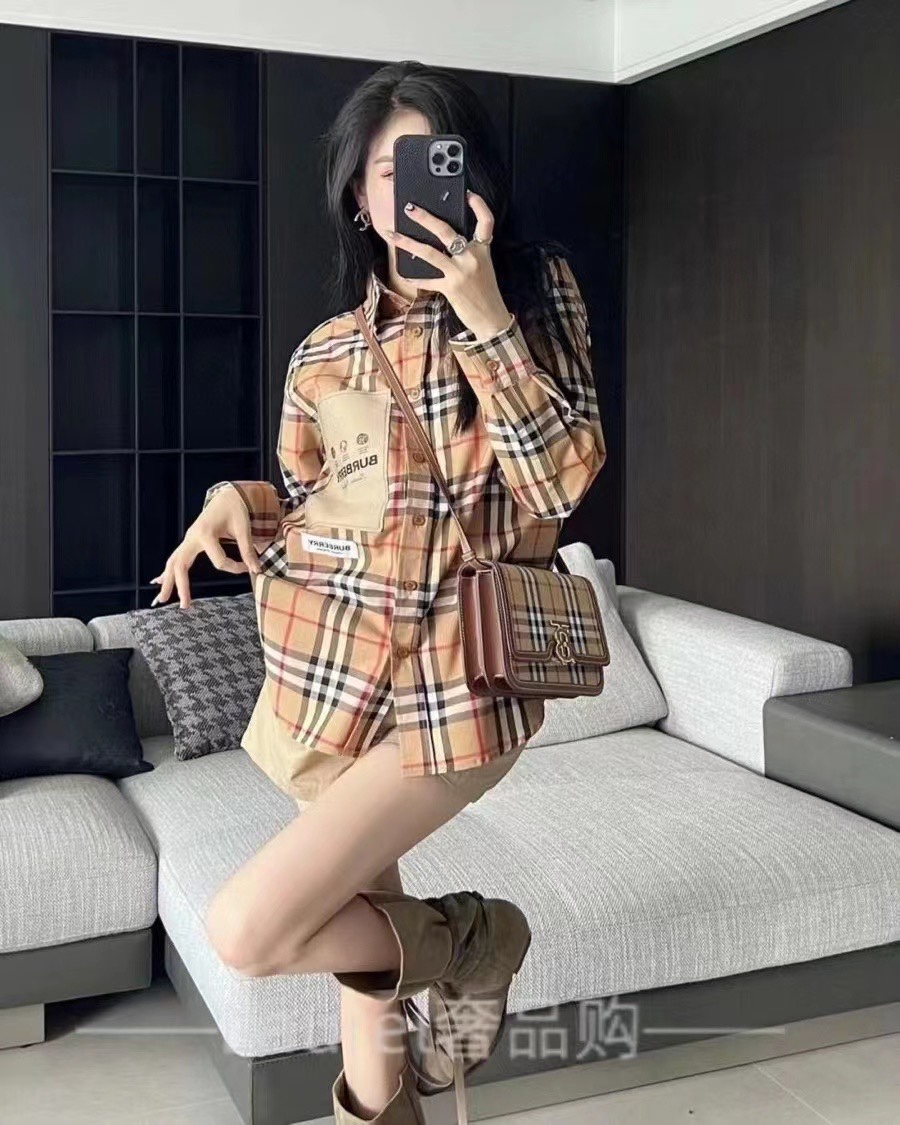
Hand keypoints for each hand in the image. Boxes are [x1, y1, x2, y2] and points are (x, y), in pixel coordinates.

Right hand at [149, 487, 260, 609]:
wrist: (227, 497)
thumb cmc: (235, 510)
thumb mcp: (243, 528)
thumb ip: (247, 550)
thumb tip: (256, 570)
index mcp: (205, 534)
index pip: (218, 562)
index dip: (234, 568)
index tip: (247, 568)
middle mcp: (192, 537)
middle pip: (180, 565)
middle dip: (180, 586)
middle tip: (184, 605)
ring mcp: (188, 540)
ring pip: (173, 563)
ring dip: (167, 581)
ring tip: (161, 599)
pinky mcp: (189, 542)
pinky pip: (175, 558)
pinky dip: (166, 571)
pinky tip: (157, 581)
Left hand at [385, 191, 511, 340]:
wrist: (491, 318)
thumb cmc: (485, 292)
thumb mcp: (482, 267)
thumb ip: (468, 252)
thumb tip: (444, 242)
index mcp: (482, 250)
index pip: (486, 221)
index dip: (479, 205)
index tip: (469, 194)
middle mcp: (471, 257)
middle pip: (446, 231)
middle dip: (424, 218)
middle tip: (409, 208)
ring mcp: (460, 272)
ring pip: (429, 252)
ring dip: (407, 243)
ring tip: (392, 235)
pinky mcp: (450, 288)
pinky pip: (427, 280)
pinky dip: (415, 277)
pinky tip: (404, 273)